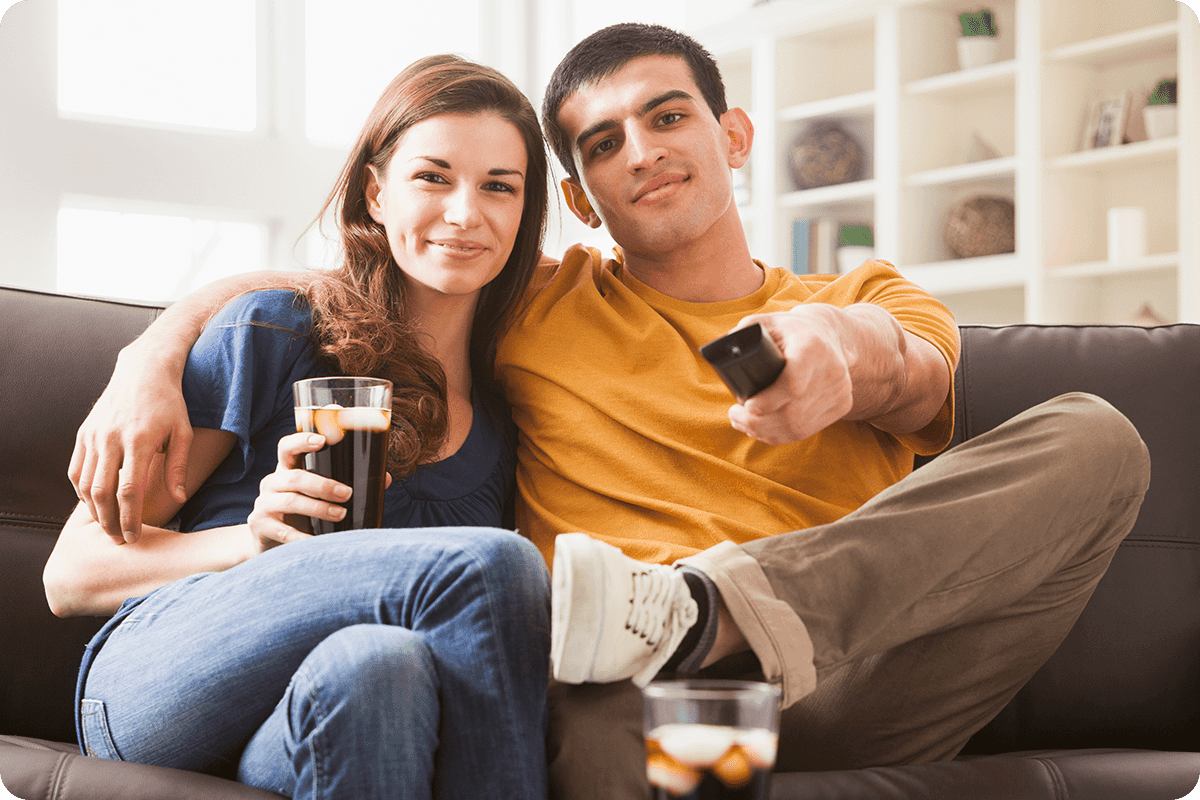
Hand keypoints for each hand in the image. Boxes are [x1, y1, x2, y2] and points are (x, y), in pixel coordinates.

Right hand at [68, 345, 192, 545]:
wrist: (143, 372)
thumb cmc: (170, 404)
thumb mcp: (183, 432)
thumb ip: (178, 467)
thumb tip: (179, 499)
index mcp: (138, 441)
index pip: (129, 491)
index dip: (130, 519)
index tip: (134, 538)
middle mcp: (111, 439)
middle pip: (102, 493)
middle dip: (109, 522)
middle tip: (120, 540)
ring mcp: (93, 436)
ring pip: (84, 484)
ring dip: (94, 510)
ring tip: (108, 526)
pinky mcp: (83, 433)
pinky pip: (76, 470)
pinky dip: (82, 491)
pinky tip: (95, 504)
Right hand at [245, 432, 350, 550]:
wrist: (268, 543)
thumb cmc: (298, 515)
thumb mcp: (315, 497)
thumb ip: (343, 486)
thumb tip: (384, 479)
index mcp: (285, 470)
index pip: (287, 448)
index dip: (302, 440)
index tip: (322, 440)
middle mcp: (271, 483)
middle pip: (295, 477)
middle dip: (323, 485)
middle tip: (347, 494)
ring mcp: (263, 504)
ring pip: (291, 501)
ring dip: (319, 508)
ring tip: (341, 514)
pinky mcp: (260, 526)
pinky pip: (284, 531)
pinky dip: (303, 536)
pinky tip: (319, 539)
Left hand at [725, 305, 857, 443]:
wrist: (833, 336)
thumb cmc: (791, 329)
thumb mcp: (768, 321)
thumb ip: (744, 332)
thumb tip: (722, 351)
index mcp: (812, 347)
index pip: (793, 383)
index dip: (768, 400)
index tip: (746, 405)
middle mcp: (832, 371)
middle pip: (792, 412)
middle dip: (757, 421)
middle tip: (735, 415)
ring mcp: (840, 391)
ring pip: (797, 427)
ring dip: (764, 431)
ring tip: (743, 423)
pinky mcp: (842, 406)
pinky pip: (806, 430)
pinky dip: (780, 435)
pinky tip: (762, 430)